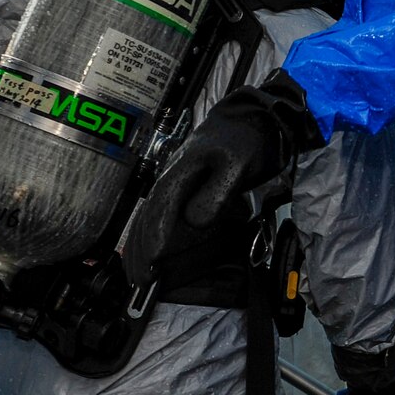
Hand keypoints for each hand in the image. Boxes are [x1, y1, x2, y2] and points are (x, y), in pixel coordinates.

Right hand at [124, 71, 319, 287]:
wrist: (256, 116)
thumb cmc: (249, 142)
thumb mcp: (237, 169)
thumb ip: (216, 195)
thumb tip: (194, 222)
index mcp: (182, 171)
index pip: (161, 211)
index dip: (154, 241)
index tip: (150, 267)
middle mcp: (172, 174)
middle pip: (148, 214)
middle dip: (141, 248)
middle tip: (140, 279)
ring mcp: (177, 175)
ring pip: (150, 212)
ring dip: (142, 241)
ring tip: (137, 268)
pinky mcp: (186, 178)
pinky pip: (161, 207)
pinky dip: (152, 227)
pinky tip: (151, 242)